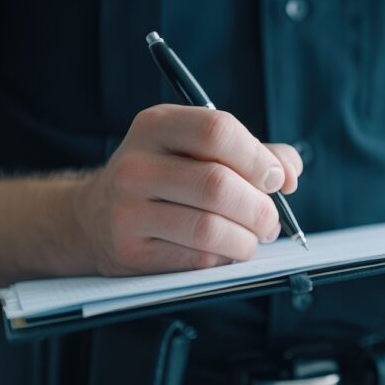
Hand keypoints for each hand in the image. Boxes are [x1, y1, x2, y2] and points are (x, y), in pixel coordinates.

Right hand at [72, 105, 302, 274]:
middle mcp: (136, 164)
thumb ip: (254, 153)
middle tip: (270, 219)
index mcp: (157, 125)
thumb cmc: (167, 175)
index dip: (258, 158)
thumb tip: (289, 173)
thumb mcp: (199, 148)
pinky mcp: (130, 250)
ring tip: (254, 236)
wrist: (95, 216)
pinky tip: (224, 248)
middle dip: (260, 208)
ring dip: (248, 239)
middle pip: (218, 185)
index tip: (275, 179)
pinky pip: (198, 259)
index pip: (218, 131)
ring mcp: (127, 209)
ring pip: (210, 229)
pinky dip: (225, 257)